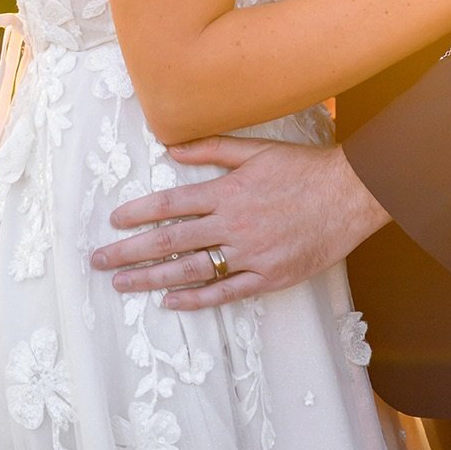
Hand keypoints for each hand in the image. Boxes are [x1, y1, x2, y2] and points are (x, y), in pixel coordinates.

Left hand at [90, 136, 389, 309]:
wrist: (351, 194)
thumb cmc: (305, 168)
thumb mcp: (259, 150)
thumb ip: (214, 149)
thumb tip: (172, 148)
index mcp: (228, 191)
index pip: (170, 204)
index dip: (139, 213)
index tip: (114, 222)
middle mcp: (233, 224)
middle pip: (170, 241)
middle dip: (129, 252)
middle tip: (99, 262)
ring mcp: (250, 254)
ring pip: (190, 270)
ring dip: (151, 278)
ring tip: (122, 284)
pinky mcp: (268, 277)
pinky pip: (224, 293)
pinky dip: (195, 299)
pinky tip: (170, 301)